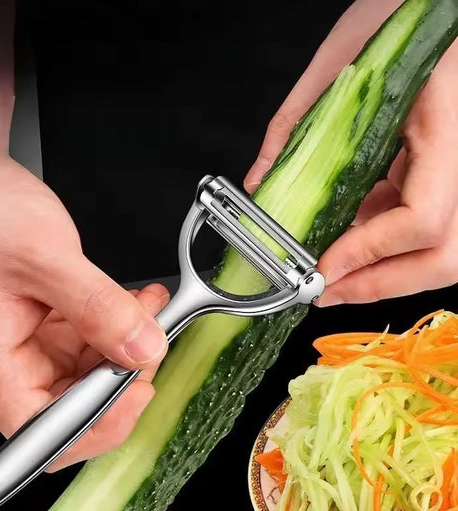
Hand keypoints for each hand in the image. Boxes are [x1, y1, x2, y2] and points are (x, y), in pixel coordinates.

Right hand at [0, 155, 168, 470]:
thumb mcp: (46, 258)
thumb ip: (98, 308)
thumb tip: (141, 349)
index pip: (47, 434)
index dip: (98, 425)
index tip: (138, 390)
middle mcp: (12, 365)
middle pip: (78, 406)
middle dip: (124, 376)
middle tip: (151, 339)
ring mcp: (35, 347)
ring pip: (95, 373)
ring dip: (130, 346)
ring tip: (149, 308)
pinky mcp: (52, 328)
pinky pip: (96, 342)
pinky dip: (123, 326)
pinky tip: (138, 303)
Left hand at [244, 0, 457, 304]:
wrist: (433, 2)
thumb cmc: (399, 10)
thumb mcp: (339, 59)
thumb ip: (294, 124)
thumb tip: (262, 182)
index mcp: (445, 126)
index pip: (423, 217)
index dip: (371, 254)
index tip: (324, 268)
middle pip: (445, 254)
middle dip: (381, 284)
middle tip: (328, 292)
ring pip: (441, 248)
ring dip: (384, 272)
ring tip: (334, 277)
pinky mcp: (447, 171)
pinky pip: (425, 224)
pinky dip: (385, 243)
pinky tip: (351, 242)